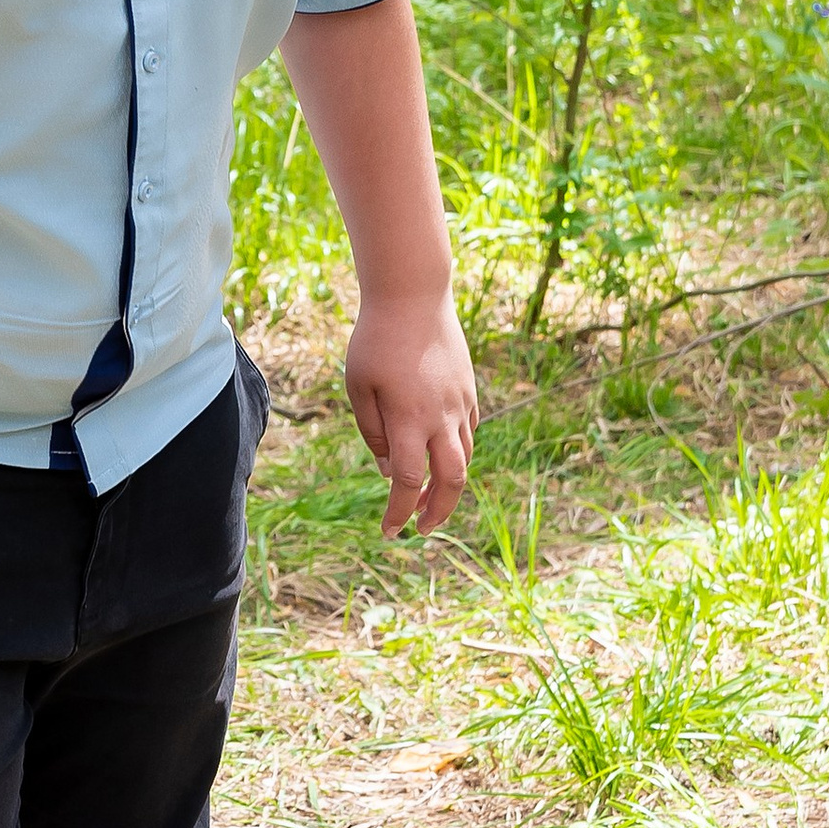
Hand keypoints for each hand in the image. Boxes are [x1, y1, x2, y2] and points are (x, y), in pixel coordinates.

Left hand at [344, 293, 478, 536]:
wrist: (414, 296)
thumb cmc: (375, 340)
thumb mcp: (359, 387)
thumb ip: (374, 433)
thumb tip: (391, 471)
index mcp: (410, 420)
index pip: (408, 482)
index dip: (400, 512)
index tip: (390, 532)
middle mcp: (442, 417)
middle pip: (452, 481)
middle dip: (438, 512)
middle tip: (421, 528)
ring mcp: (461, 404)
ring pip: (465, 458)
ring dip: (448, 485)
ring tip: (426, 496)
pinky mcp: (469, 391)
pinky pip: (469, 433)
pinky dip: (456, 452)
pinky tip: (438, 454)